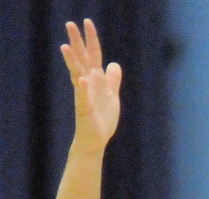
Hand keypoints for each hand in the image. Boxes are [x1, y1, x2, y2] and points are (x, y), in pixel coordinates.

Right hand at [60, 19, 120, 153]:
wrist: (95, 139)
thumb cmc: (101, 118)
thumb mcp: (111, 95)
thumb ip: (112, 80)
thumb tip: (114, 64)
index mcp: (95, 79)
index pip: (93, 55)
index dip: (91, 39)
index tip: (87, 22)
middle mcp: (87, 84)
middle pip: (82, 60)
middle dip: (77, 43)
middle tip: (70, 24)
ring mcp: (84, 95)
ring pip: (77, 74)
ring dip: (72, 61)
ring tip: (66, 47)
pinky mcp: (84, 109)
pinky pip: (82, 97)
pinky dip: (82, 88)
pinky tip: (82, 79)